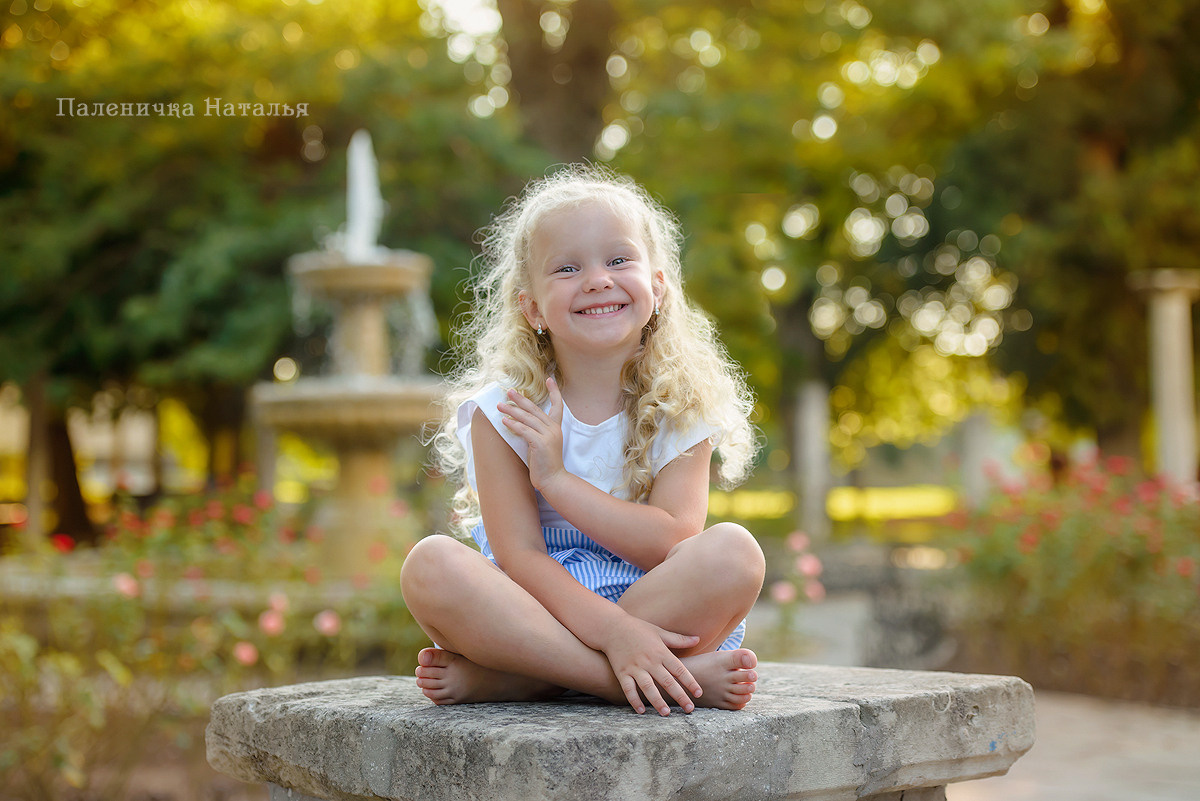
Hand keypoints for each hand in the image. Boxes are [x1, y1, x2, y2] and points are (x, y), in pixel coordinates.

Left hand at [499, 377, 566, 491]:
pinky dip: (513, 425)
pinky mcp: (541, 443)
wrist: (553, 480)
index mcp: (556, 428)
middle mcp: (553, 429)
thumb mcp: (542, 443)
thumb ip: (535, 431)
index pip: (558, 406)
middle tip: (509, 391)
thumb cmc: (545, 463)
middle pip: (535, 409)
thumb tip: (519, 422)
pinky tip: (503, 421)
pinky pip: (524, 430)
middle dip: (521, 399)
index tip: (550, 379)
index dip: (554, 392)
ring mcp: (548, 436)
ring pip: (527, 418)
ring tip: (499, 405)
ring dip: (512, 411)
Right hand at [597, 615, 701, 715]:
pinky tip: (641, 711)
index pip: (679, 669)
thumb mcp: (659, 632)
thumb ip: (678, 639)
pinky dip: (634, 700)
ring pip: (648, 688)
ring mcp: (635, 667)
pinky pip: (628, 688)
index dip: (690, 682)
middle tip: (689, 709)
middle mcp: (649, 661)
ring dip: (657, 701)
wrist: (612, 627)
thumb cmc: (638, 629)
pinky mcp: (622, 672)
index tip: (699, 693)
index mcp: (661, 652)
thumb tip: (698, 639)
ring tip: (666, 713)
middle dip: (679, 696)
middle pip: (667, 681)